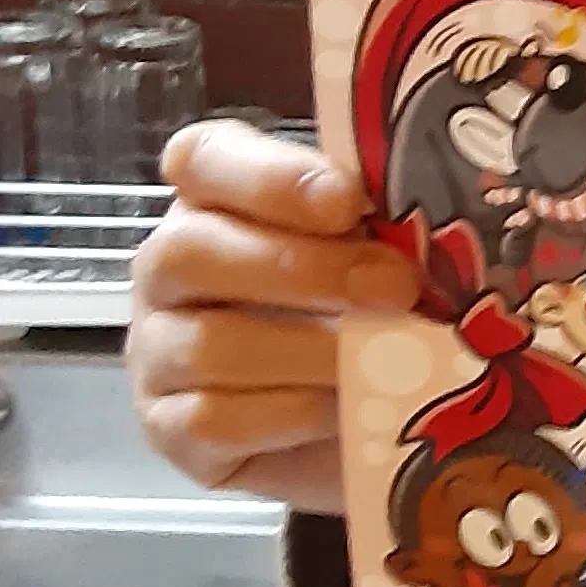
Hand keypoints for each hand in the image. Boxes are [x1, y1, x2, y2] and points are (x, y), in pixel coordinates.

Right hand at [127, 121, 418, 510]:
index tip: (346, 198)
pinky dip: (293, 414)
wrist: (351, 420)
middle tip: (394, 287)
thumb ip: (378, 223)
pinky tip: (346, 409)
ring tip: (386, 358)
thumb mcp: (374, 252)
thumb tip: (428, 223)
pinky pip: (215, 419)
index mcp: (212, 199)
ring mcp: (157, 351)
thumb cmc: (359, 311)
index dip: (269, 177)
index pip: (202, 159)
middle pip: (191, 252)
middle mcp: (167, 268)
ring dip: (310, 351)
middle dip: (303, 269)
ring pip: (206, 345)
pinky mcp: (170, 428)